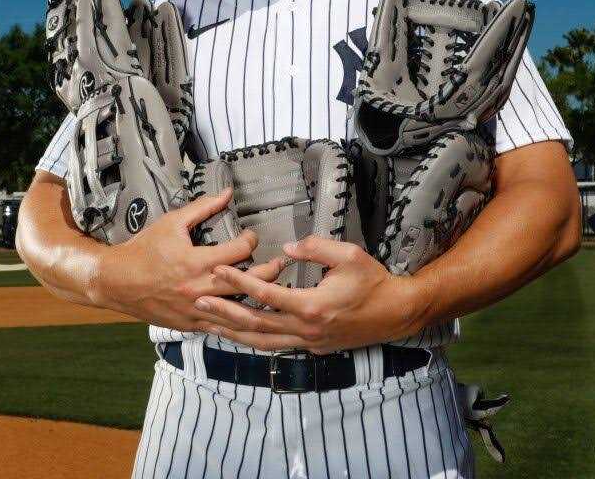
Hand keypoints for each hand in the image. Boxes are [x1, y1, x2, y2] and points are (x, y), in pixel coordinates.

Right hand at [93, 189, 284, 331]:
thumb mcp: (172, 222)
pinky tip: (255, 321)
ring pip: (238, 311)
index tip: (251, 236)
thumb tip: (227, 193)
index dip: (250, 240)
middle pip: (245, 283)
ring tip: (276, 293)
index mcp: (195, 261)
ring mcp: (196, 309)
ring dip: (260, 301)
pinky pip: (222, 328)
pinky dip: (240, 324)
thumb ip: (202, 207)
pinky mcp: (191, 324)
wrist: (116, 281)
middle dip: (268, 272)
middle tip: (280, 264)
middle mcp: (198, 288)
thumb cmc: (143, 250)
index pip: (237, 251)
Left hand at [194, 236, 428, 353]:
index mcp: (311, 305)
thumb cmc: (374, 281)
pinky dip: (253, 340)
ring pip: (261, 341)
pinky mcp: (312, 347)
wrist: (396, 313)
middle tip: (198, 300)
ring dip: (233, 331)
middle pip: (255, 323)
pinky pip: (275, 345)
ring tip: (209, 321)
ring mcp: (307, 342)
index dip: (239, 282)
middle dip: (224, 312)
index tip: (218, 271)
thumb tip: (287, 249)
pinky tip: (240, 333)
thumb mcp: (349, 254)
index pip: (265, 294)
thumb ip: (315, 248)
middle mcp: (305, 329)